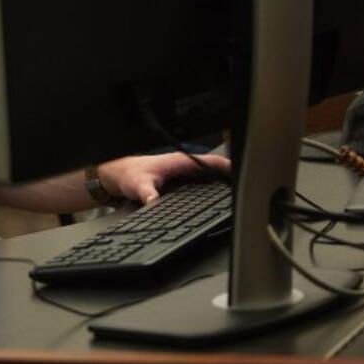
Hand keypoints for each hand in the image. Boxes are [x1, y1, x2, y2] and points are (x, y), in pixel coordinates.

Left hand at [98, 153, 231, 204]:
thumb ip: (148, 194)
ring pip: (207, 175)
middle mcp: (182, 164)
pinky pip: (200, 181)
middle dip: (229, 175)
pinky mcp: (179, 179)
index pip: (209, 161)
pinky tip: (217, 195)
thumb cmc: (128, 175)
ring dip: (221, 180)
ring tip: (237, 191)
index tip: (242, 172)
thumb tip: (154, 203)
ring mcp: (182, 171)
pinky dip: (210, 186)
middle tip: (246, 185)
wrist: (117, 176)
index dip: (227, 167)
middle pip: (212, 168)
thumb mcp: (139, 185)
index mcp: (179, 161)